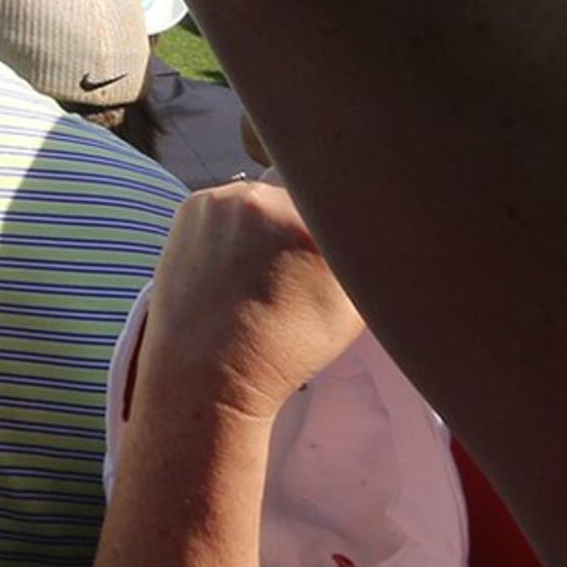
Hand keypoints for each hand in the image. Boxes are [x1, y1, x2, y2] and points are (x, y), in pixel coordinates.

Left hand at [138, 179, 366, 425]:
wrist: (207, 368)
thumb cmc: (288, 348)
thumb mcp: (354, 310)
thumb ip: (363, 260)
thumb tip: (373, 232)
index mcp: (313, 228)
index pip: (345, 207)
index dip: (344, 230)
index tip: (335, 255)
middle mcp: (266, 200)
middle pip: (305, 198)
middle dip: (307, 225)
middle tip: (298, 266)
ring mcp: (224, 198)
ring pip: (266, 199)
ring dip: (271, 222)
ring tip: (263, 268)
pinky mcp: (193, 204)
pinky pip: (230, 205)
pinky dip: (237, 226)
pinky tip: (233, 262)